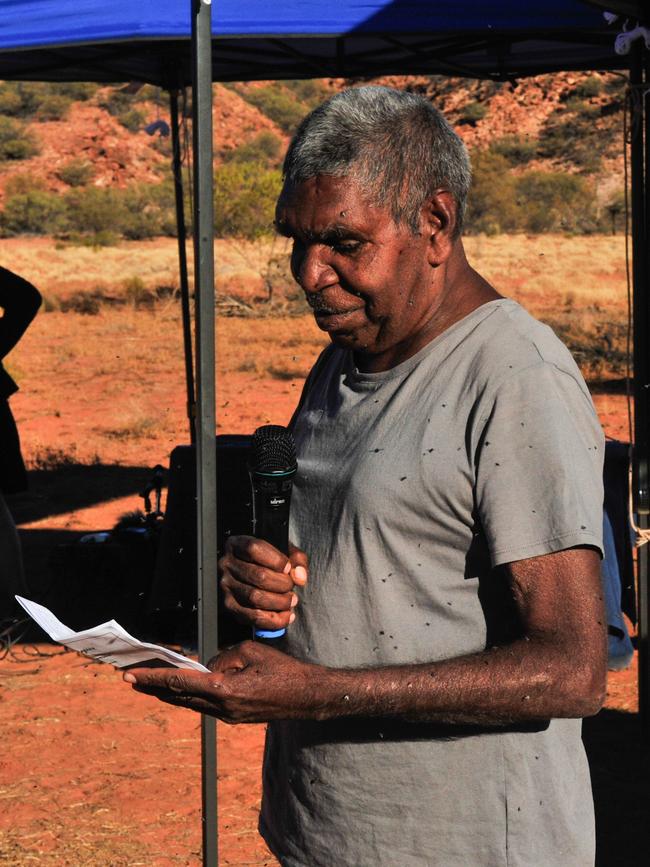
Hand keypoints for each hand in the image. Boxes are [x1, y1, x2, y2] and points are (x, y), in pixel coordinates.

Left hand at [123, 640, 320, 722]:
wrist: (306, 697)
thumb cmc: (283, 670)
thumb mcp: (250, 652)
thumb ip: (222, 658)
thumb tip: (207, 667)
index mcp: (224, 690)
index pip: (180, 682)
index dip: (153, 678)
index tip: (131, 675)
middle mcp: (222, 708)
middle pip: (178, 697)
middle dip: (153, 687)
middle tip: (129, 678)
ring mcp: (227, 717)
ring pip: (189, 703)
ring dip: (168, 693)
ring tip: (147, 683)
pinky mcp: (234, 718)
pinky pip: (203, 705)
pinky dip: (187, 695)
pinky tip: (179, 688)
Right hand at [219, 536, 307, 630]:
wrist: (251, 573)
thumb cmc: (268, 561)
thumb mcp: (283, 551)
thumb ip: (296, 559)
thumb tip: (300, 577)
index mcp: (237, 544)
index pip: (254, 549)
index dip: (276, 560)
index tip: (288, 568)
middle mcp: (227, 564)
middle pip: (258, 576)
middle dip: (282, 584)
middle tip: (292, 588)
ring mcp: (226, 586)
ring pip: (255, 598)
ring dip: (280, 603)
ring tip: (292, 601)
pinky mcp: (229, 606)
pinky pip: (252, 617)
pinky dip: (273, 620)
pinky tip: (286, 616)